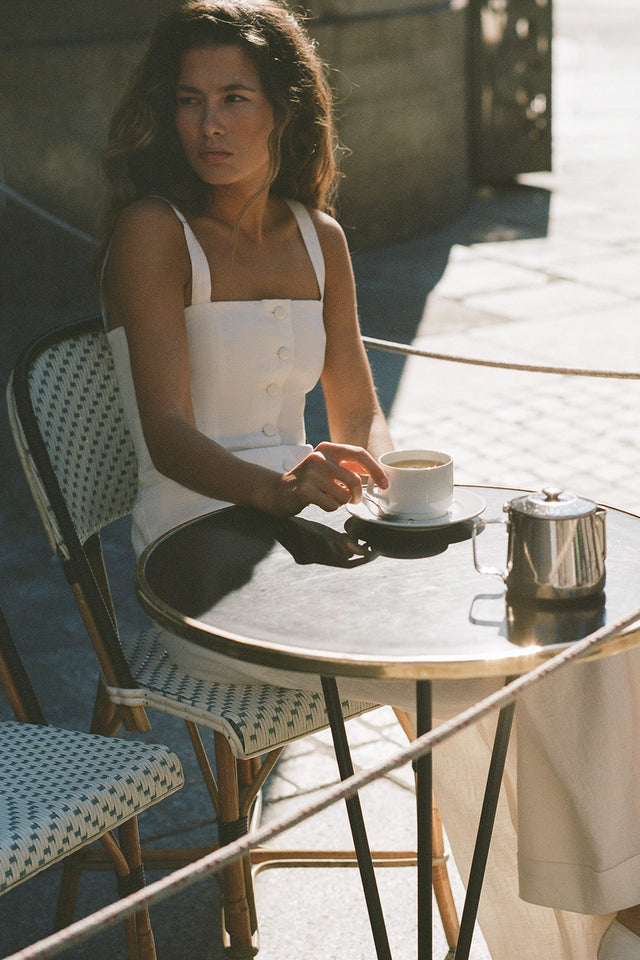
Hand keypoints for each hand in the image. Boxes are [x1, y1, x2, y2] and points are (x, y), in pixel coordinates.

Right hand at [271, 442, 388, 515]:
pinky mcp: (305, 489)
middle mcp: (319, 457)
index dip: (376, 470)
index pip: (359, 454)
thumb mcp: (329, 466)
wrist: (279, 490)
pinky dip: (330, 508)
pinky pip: (331, 505)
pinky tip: (320, 502)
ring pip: (343, 495)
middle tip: (354, 500)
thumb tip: (378, 473)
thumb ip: (350, 466)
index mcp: (328, 448)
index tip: (385, 484)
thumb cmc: (310, 480)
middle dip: (357, 495)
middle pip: (354, 480)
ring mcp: (311, 473)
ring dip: (341, 502)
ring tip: (330, 498)